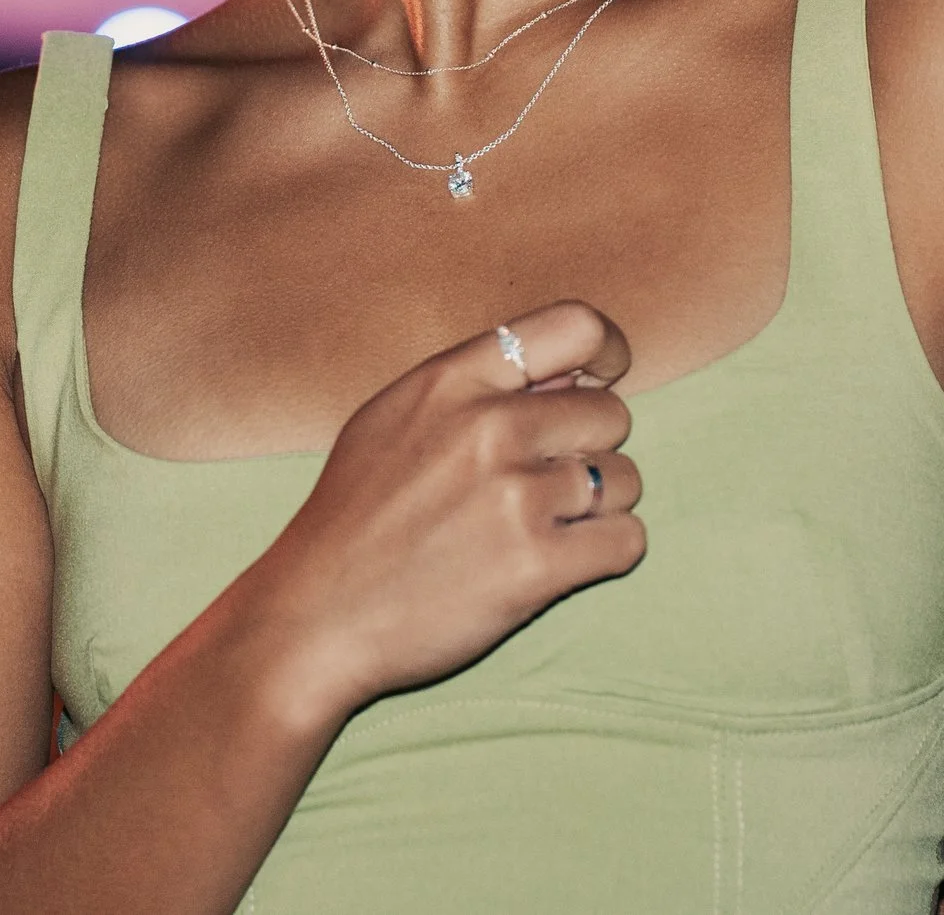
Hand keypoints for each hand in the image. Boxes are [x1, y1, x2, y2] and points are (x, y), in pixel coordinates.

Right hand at [234, 300, 643, 727]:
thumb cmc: (354, 519)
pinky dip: (606, 553)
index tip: (604, 380)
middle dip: (591, 448)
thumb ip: (475, 386)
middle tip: (546, 482)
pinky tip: (559, 562)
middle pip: (611, 412)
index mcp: (452, 380)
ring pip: (626, 479)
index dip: (608, 352)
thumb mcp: (392, 419)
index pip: (577, 326)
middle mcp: (490, 426)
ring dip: (601, 506)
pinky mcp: (538, 567)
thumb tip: (572, 373)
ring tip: (544, 527)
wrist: (315, 618)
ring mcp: (515, 497)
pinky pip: (628, 541)